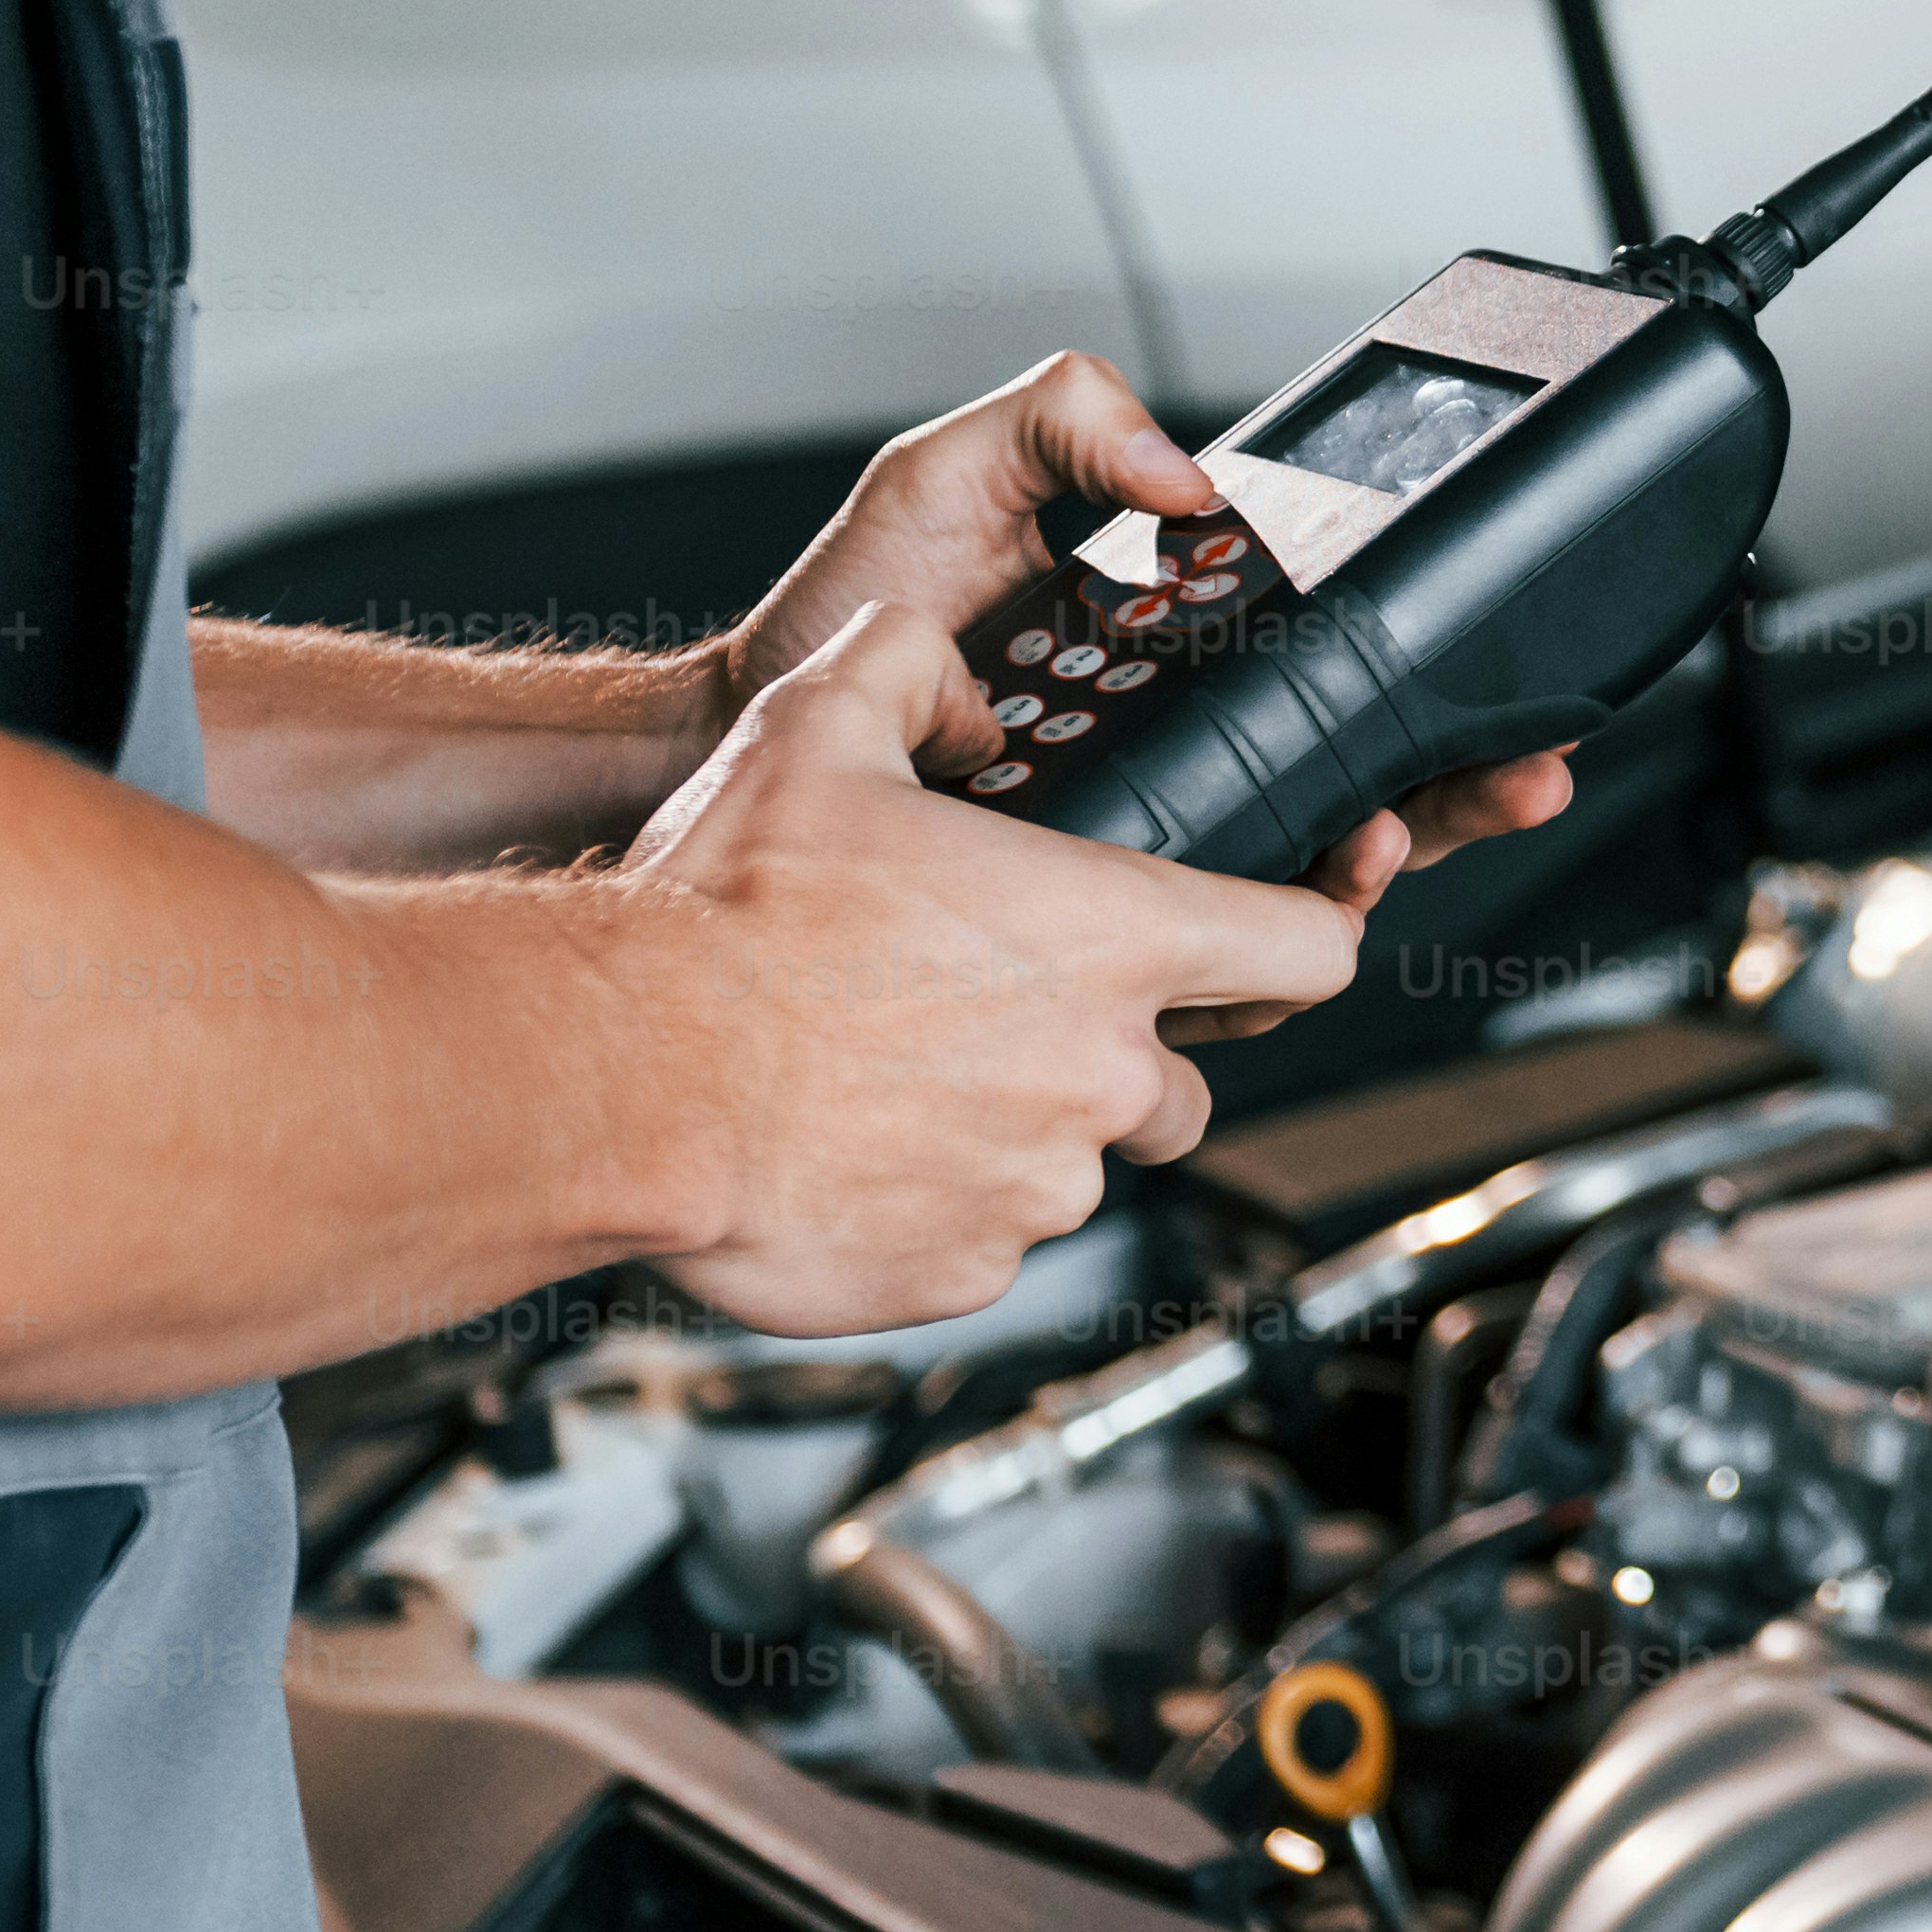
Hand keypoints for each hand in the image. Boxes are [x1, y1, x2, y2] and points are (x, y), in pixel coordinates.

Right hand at [612, 601, 1367, 1332]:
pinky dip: (940, 1203)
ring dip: (1015, 1128)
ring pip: (1077, 1161)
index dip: (1309, 936)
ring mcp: (1042, 1185)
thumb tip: (942, 660)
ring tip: (893, 1078)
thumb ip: (906, 668)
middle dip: (1115, 1054)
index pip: (1308, 950)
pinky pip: (990, 1237)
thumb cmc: (724, 916)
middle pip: (1181, 1077)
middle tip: (992, 1016)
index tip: (1288, 939)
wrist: (622, 1077)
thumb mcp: (817, 728)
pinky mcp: (971, 1271)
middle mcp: (1104, 1071)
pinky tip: (852, 1146)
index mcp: (1110, 936)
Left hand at [715, 354, 1576, 1001]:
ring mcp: (1135, 848)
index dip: (1427, 689)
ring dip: (1370, 868)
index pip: (1332, 676)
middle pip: (1358, 787)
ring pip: (1299, 887)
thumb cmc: (832, 614)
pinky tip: (1286, 907)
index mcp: (1174, 655)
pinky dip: (1262, 951)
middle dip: (1454, 791)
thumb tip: (1189, 476)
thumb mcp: (954, 471)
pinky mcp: (1079, 929)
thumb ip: (1071, 419)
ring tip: (1381, 834)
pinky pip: (1200, 960)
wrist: (737, 736)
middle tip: (1509, 777)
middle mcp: (1174, 758)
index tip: (1488, 680)